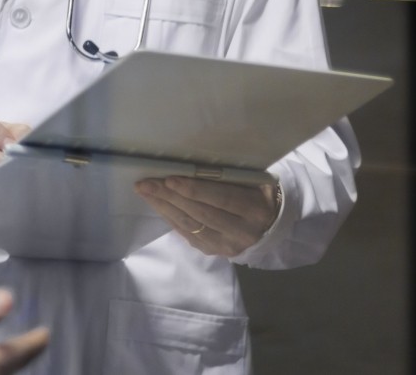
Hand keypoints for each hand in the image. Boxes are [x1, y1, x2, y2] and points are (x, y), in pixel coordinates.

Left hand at [135, 176, 279, 257]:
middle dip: (170, 197)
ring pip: (191, 225)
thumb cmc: (257, 192)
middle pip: (201, 213)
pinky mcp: (216, 252)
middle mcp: (244, 232)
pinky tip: (157, 205)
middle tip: (146, 183)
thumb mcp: (252, 180)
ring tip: (145, 191)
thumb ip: (228, 176)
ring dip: (164, 207)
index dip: (195, 190)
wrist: (271, 223)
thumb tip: (189, 163)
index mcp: (256, 210)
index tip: (169, 180)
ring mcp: (229, 246)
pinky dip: (170, 218)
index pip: (222, 199)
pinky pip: (188, 234)